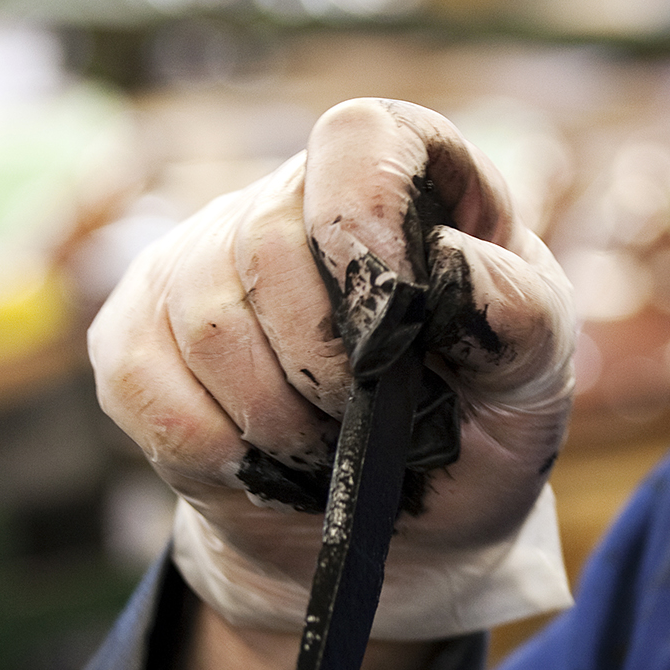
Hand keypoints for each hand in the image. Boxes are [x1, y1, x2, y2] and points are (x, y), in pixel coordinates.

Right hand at [89, 98, 576, 638]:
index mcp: (401, 175)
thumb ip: (520, 314)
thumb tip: (456, 264)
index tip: (400, 313)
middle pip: (266, 243)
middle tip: (368, 423)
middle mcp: (289, 200)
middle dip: (326, 364)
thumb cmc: (474, 429)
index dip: (367, 218)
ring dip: (276, 417)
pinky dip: (211, 447)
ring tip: (327, 453)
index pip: (357, 137)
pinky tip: (261, 466)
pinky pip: (141, 380)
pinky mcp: (136, 336)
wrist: (397, 532)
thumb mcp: (533, 379)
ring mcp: (198, 263)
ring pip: (203, 320)